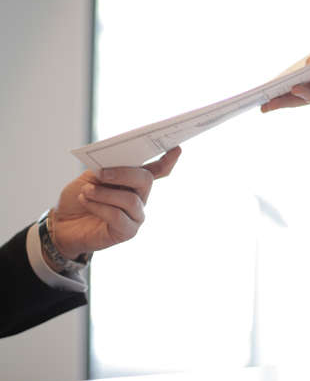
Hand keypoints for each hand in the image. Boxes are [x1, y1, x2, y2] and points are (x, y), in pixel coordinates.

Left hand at [50, 147, 181, 260]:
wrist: (61, 223)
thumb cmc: (79, 197)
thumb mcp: (91, 176)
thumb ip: (107, 168)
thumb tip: (116, 161)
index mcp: (134, 181)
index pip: (158, 170)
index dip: (168, 160)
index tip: (177, 148)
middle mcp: (140, 197)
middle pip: (145, 180)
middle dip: (124, 173)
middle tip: (101, 173)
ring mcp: (136, 215)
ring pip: (130, 199)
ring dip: (105, 193)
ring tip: (86, 191)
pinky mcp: (127, 232)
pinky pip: (117, 216)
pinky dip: (99, 206)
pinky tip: (86, 201)